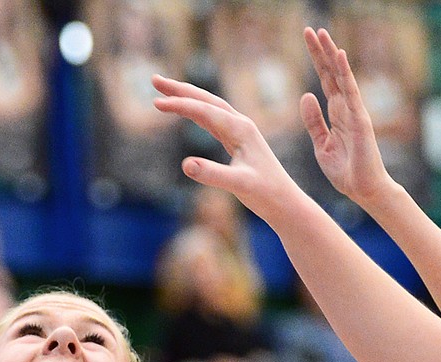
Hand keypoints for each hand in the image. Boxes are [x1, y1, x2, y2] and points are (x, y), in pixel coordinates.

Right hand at [151, 75, 297, 221]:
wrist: (286, 202)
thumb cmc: (266, 194)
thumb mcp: (238, 186)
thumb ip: (212, 174)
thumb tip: (185, 164)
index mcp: (240, 129)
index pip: (204, 111)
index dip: (180, 106)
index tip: (156, 103)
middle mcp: (240, 124)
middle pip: (206, 99)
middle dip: (180, 90)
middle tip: (154, 80)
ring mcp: (240, 132)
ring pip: (209, 107)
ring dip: (187, 98)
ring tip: (165, 92)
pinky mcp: (238, 142)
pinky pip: (213, 121)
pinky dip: (197, 113)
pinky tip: (189, 112)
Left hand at [301, 27, 392, 209]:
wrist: (363, 190)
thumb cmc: (345, 171)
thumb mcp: (321, 145)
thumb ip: (313, 121)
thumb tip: (305, 95)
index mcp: (336, 113)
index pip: (325, 79)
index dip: (316, 60)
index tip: (306, 40)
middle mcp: (347, 107)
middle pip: (332, 72)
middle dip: (321, 51)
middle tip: (310, 29)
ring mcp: (355, 111)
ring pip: (341, 76)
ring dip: (331, 55)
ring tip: (321, 34)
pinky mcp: (360, 119)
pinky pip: (351, 92)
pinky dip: (345, 73)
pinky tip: (339, 56)